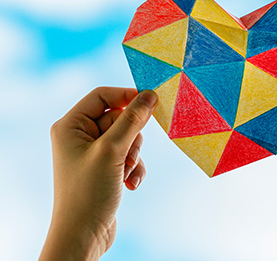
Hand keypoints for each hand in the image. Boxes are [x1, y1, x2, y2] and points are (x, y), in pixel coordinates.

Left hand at [39, 87, 157, 260]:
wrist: (84, 235)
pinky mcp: (105, 168)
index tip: (151, 100)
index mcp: (71, 125)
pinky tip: (129, 184)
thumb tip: (149, 95)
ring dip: (133, 155)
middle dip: (130, 138)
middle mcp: (80, 136)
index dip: (126, 95)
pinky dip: (133, 168)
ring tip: (124, 173)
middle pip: (119, 118)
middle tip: (126, 156)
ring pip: (127, 138)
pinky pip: (128, 155)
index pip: (102, 95)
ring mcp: (93, 153)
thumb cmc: (89, 192)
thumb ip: (132, 120)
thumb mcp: (112, 151)